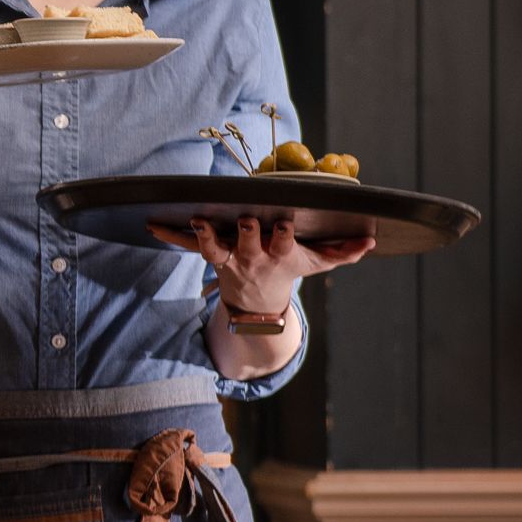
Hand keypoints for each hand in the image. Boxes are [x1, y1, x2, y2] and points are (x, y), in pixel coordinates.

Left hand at [146, 214, 377, 314]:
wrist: (257, 301)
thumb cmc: (290, 269)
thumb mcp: (317, 263)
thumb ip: (343, 252)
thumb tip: (371, 241)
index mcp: (278, 254)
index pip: (284, 243)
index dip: (285, 236)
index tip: (287, 225)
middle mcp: (251, 255)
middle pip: (248, 242)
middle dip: (247, 232)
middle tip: (247, 219)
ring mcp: (228, 256)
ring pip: (214, 246)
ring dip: (204, 236)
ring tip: (197, 222)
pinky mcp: (210, 254)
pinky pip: (187, 244)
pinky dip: (170, 235)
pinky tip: (151, 224)